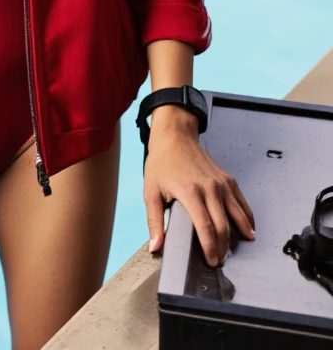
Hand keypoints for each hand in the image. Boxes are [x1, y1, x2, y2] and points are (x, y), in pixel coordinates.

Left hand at [143, 112, 255, 266]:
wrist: (175, 137)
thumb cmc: (162, 162)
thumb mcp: (151, 191)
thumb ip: (154, 222)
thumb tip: (155, 246)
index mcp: (190, 192)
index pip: (205, 228)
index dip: (210, 248)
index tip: (212, 261)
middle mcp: (210, 188)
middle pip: (223, 226)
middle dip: (223, 248)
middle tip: (220, 260)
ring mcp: (222, 184)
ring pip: (238, 216)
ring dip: (239, 236)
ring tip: (235, 250)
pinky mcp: (229, 180)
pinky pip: (242, 204)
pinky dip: (247, 219)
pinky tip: (247, 230)